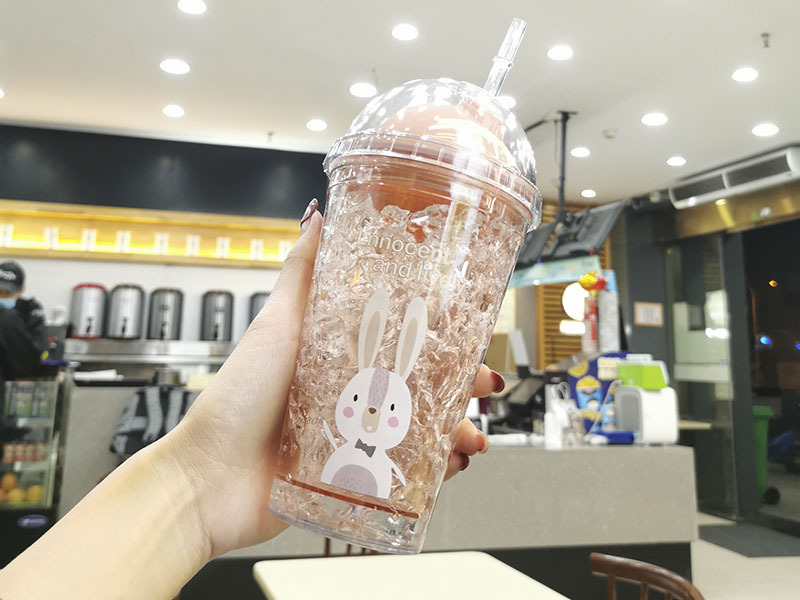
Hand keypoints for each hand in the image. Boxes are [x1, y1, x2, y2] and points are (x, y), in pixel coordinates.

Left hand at [174, 207, 497, 557]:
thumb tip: (315, 219)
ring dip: (455, 431)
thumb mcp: (274, 327)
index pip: (399, 341)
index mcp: (336, 357)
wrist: (208, 478)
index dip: (437, 336)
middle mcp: (349, 395)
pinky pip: (403, 473)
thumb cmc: (235, 402)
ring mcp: (352, 438)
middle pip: (419, 385)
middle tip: (482, 385)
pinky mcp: (351, 477)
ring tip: (470, 436)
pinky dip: (433, 471)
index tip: (466, 331)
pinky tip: (450, 466)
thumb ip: (299, 276)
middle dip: (459, 386)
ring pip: (420, 430)